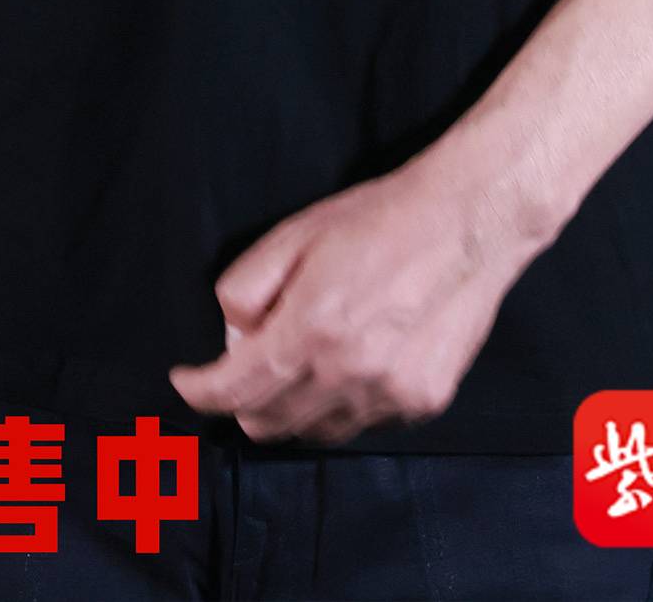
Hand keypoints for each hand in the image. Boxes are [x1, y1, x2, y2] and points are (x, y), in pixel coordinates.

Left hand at [166, 156, 533, 445]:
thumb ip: (247, 288)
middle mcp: (347, 374)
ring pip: (313, 433)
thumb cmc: (378, 219)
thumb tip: (233, 337)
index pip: (233, 390)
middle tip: (244, 364)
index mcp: (310, 329)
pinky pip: (361, 424)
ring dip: (291, 408)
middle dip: (241, 401)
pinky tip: (349, 364)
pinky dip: (340, 405)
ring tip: (300, 361)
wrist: (467, 221)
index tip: (184, 381)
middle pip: (266, 425)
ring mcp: (388, 396)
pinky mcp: (422, 402)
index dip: (198, 390)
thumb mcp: (295, 233)